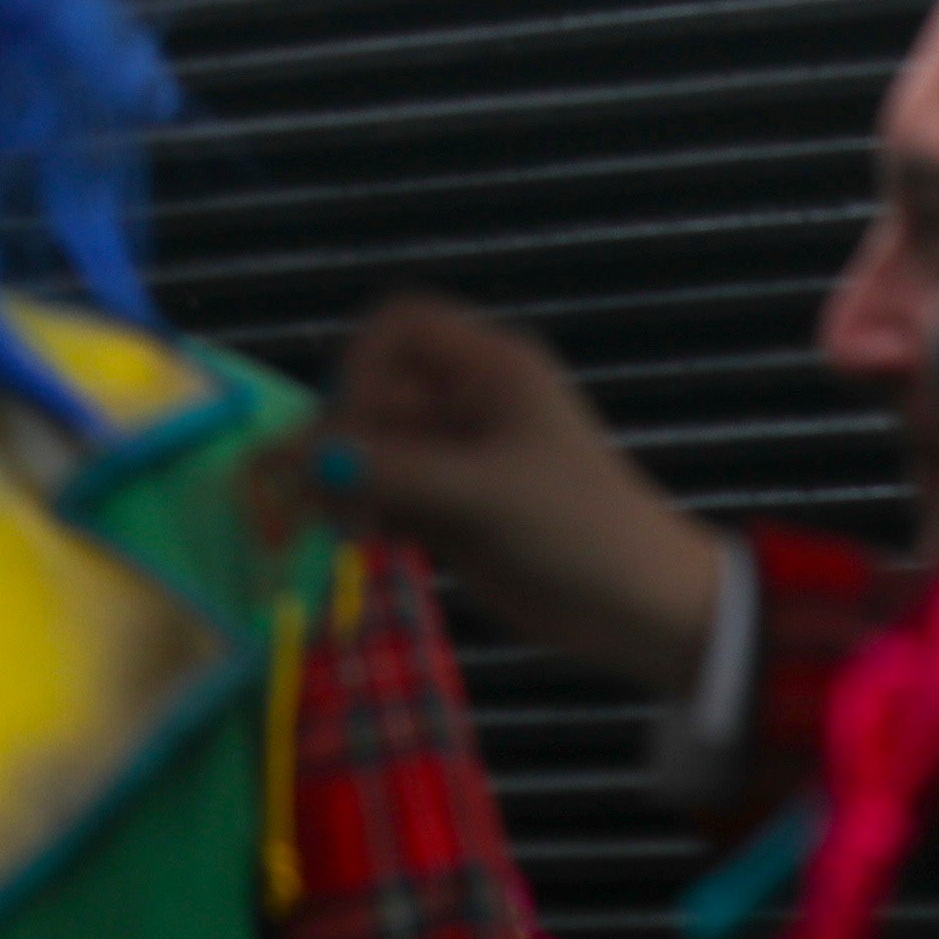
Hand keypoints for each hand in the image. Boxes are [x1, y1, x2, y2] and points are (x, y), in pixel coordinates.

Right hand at [334, 290, 728, 695]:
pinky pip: (382, 493)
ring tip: (347, 525)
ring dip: (346, 481)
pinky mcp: (447, 510)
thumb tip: (301, 457)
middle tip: (329, 491)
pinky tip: (365, 540)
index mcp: (489, 369)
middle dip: (347, 438)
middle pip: (374, 392)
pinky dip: (363, 512)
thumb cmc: (578, 529)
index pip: (400, 327)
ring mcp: (454, 458)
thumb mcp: (485, 493)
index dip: (364, 361)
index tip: (354, 418)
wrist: (638, 611)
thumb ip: (393, 472)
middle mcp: (465, 403)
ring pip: (371, 448)